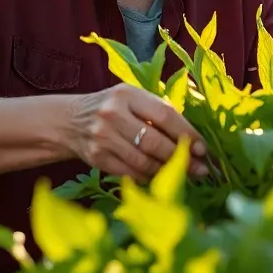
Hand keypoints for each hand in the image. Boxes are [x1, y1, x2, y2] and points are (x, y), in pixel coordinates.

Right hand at [66, 83, 210, 182]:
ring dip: (168, 171)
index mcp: (128, 94)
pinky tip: (161, 178)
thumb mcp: (133, 99)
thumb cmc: (113, 108)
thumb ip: (158, 112)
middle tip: (201, 169)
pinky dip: (149, 177)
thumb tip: (194, 139)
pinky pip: (130, 172)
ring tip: (186, 176)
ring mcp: (102, 137)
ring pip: (143, 161)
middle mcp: (113, 114)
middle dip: (182, 158)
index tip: (203, 149)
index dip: (187, 134)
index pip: (165, 115)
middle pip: (155, 141)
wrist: (69, 121)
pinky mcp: (96, 158)